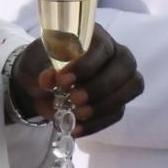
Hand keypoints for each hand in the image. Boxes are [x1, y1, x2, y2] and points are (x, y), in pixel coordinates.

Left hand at [9, 25, 143, 135]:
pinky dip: (97, 123)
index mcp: (96, 38)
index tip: (62, 79)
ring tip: (77, 115)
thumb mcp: (38, 60)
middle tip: (75, 99)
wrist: (37, 84)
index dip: (87, 65)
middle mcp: (114, 55)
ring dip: (104, 105)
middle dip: (100, 86)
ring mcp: (120, 79)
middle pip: (126, 67)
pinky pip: (117, 113)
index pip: (103, 48)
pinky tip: (77, 129)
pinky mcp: (117, 101)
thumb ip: (44, 66)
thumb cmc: (42, 63)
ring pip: (130, 89)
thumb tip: (48, 78)